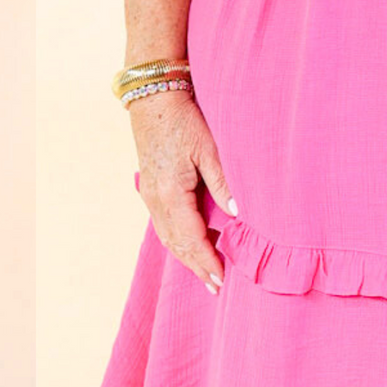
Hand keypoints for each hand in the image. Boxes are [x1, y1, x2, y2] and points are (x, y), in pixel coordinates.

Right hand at [129, 90, 236, 291]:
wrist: (152, 98)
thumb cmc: (182, 119)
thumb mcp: (208, 148)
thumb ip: (223, 182)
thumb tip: (238, 214)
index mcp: (170, 193)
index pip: (191, 238)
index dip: (207, 261)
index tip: (222, 280)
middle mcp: (155, 199)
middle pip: (177, 244)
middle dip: (197, 267)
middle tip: (217, 288)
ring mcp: (149, 195)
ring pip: (168, 236)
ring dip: (186, 257)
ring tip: (206, 273)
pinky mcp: (150, 188)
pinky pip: (163, 224)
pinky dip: (178, 241)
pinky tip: (190, 245)